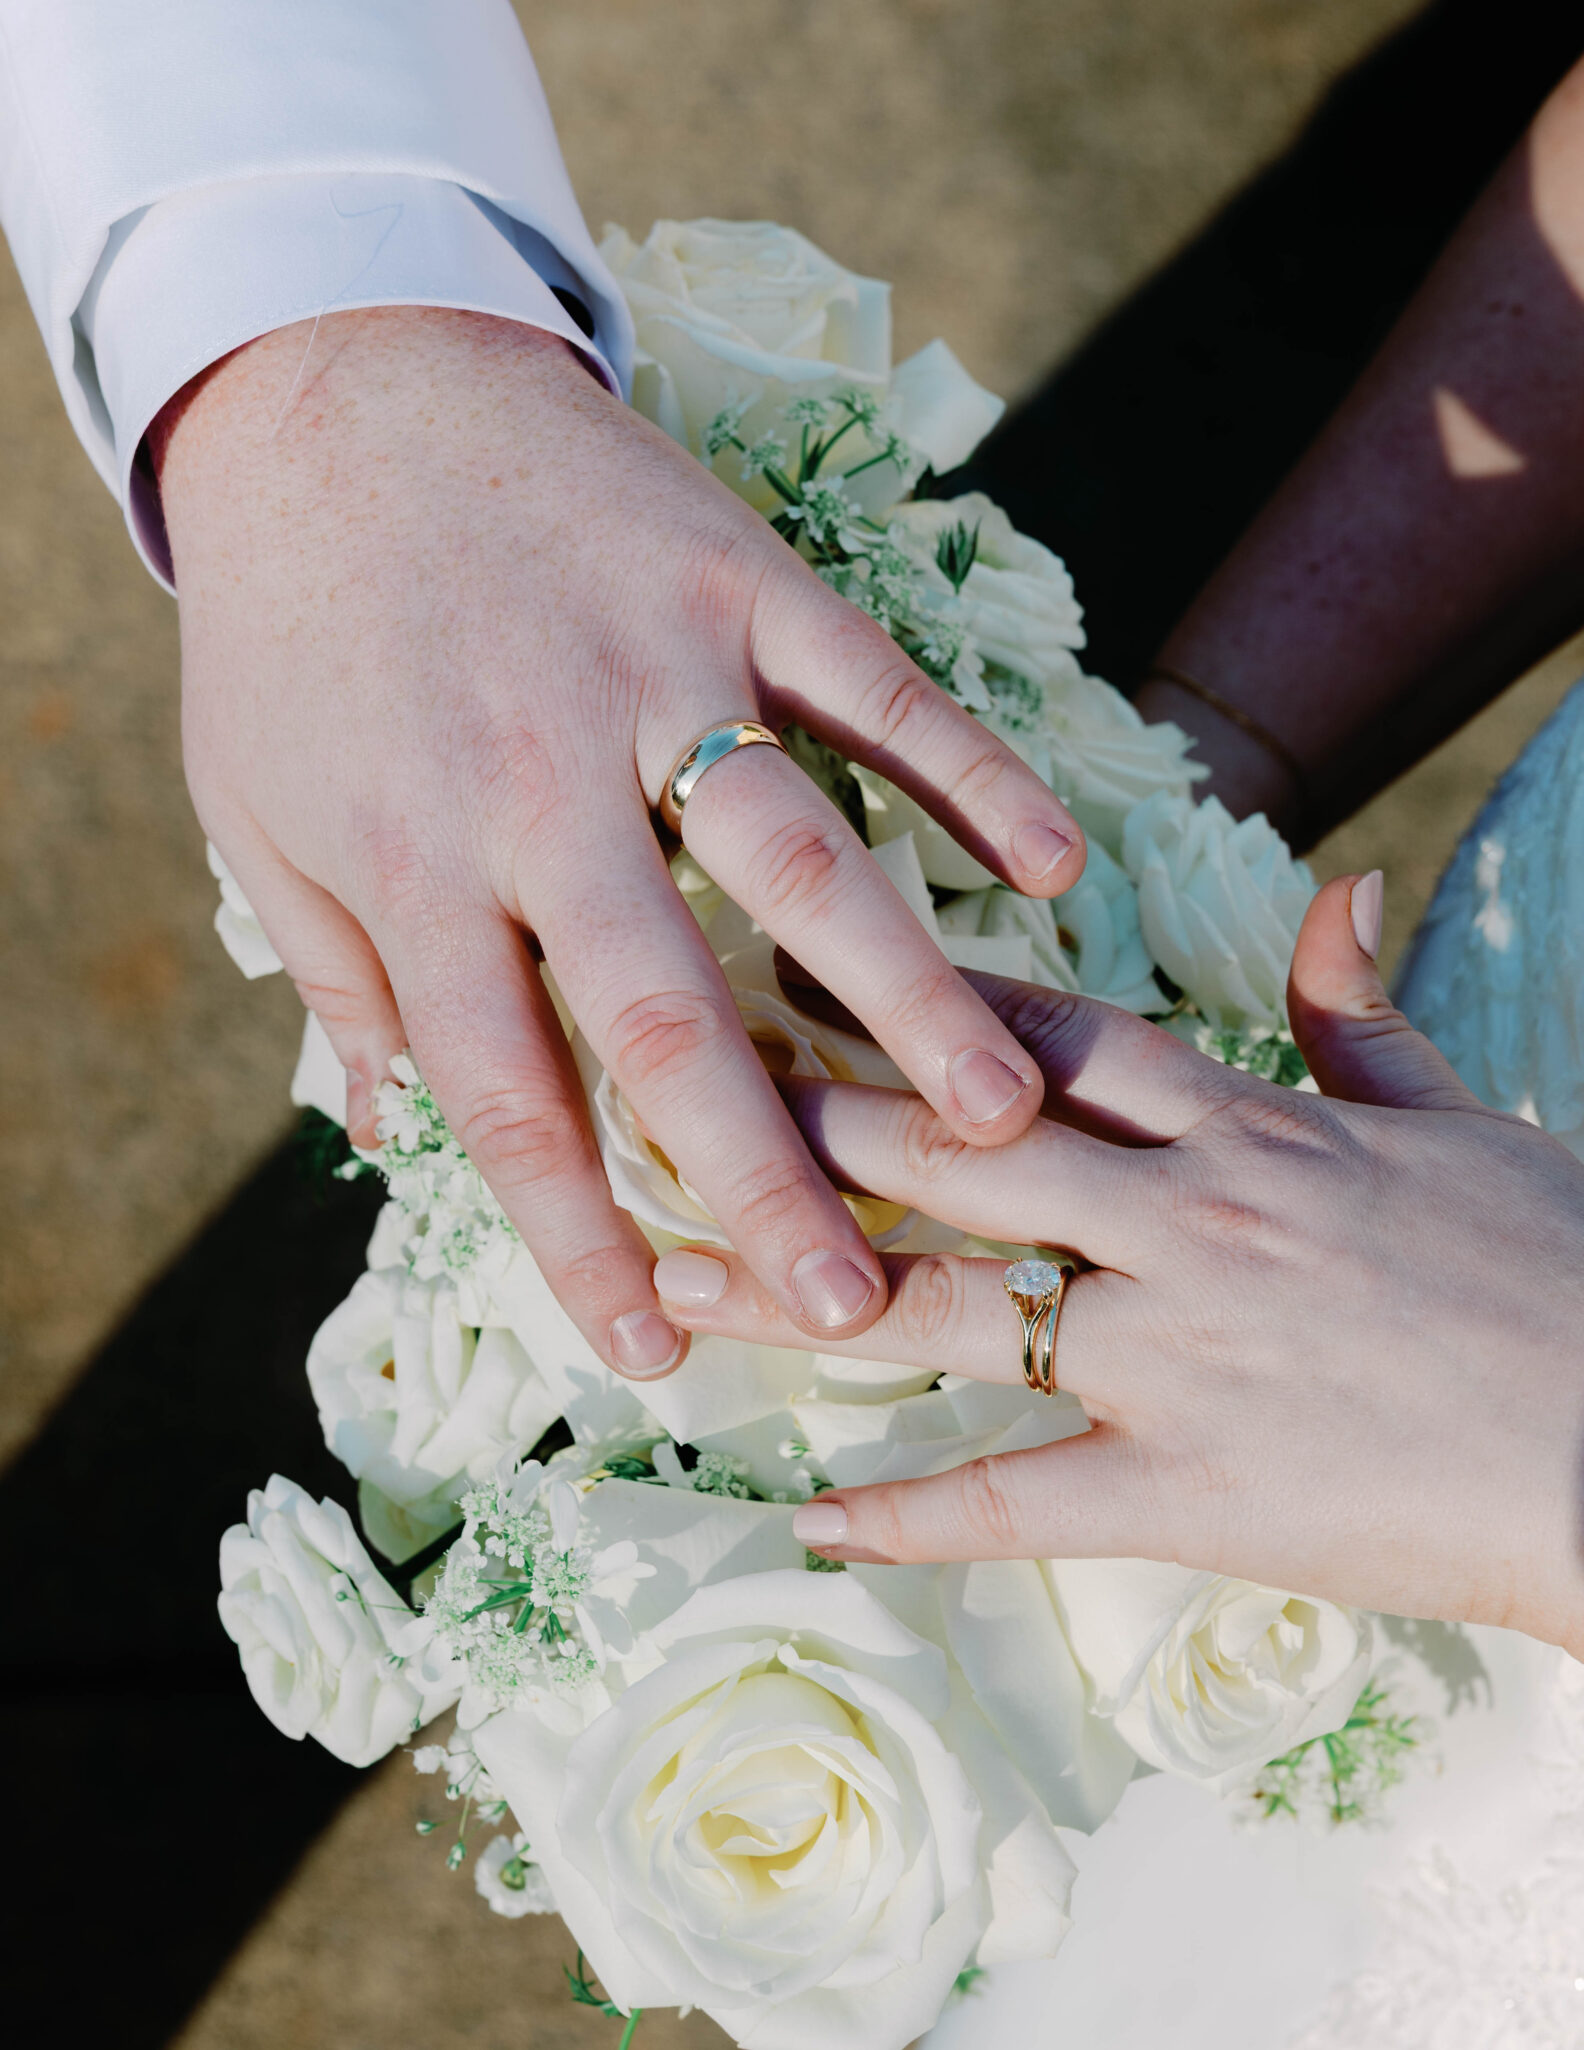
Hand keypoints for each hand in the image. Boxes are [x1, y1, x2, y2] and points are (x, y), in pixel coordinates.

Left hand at [156, 309, 1084, 1378]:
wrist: (337, 382)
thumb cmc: (297, 626)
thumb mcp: (258, 813)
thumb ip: (338, 977)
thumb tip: (385, 1138)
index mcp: (418, 863)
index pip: (509, 1092)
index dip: (581, 1237)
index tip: (653, 1353)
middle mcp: (543, 787)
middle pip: (668, 1013)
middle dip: (767, 1170)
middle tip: (858, 1300)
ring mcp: (659, 673)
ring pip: (799, 858)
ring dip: (908, 992)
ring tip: (998, 1112)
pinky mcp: (741, 580)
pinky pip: (875, 688)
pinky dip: (969, 772)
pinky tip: (1053, 866)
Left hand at [654, 874, 1583, 1653]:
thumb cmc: (1556, 1266)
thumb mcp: (1456, 1114)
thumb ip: (1359, 1008)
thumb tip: (1338, 892)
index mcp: (1245, 1123)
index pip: (1046, 1035)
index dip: (911, 1000)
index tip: (798, 962)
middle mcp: (1185, 1218)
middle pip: (954, 1146)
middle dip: (803, 1116)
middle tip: (670, 1093)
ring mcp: (1177, 1355)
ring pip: (944, 1304)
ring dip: (793, 1292)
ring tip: (667, 1285)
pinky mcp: (1190, 1489)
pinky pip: (1020, 1499)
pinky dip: (912, 1515)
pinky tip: (809, 1525)